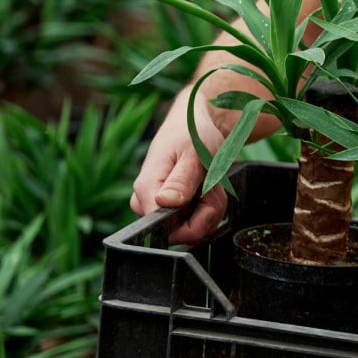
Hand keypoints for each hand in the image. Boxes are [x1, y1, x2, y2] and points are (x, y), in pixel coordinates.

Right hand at [130, 89, 228, 244]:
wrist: (196, 124)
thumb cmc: (193, 134)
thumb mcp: (193, 154)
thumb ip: (181, 180)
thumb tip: (165, 202)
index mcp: (146, 189)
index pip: (166, 230)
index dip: (195, 222)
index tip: (206, 195)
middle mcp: (147, 203)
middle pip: (184, 232)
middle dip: (208, 212)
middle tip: (211, 184)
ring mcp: (159, 208)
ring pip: (194, 228)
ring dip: (211, 207)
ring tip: (209, 182)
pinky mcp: (170, 210)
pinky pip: (196, 222)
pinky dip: (210, 206)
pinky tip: (208, 187)